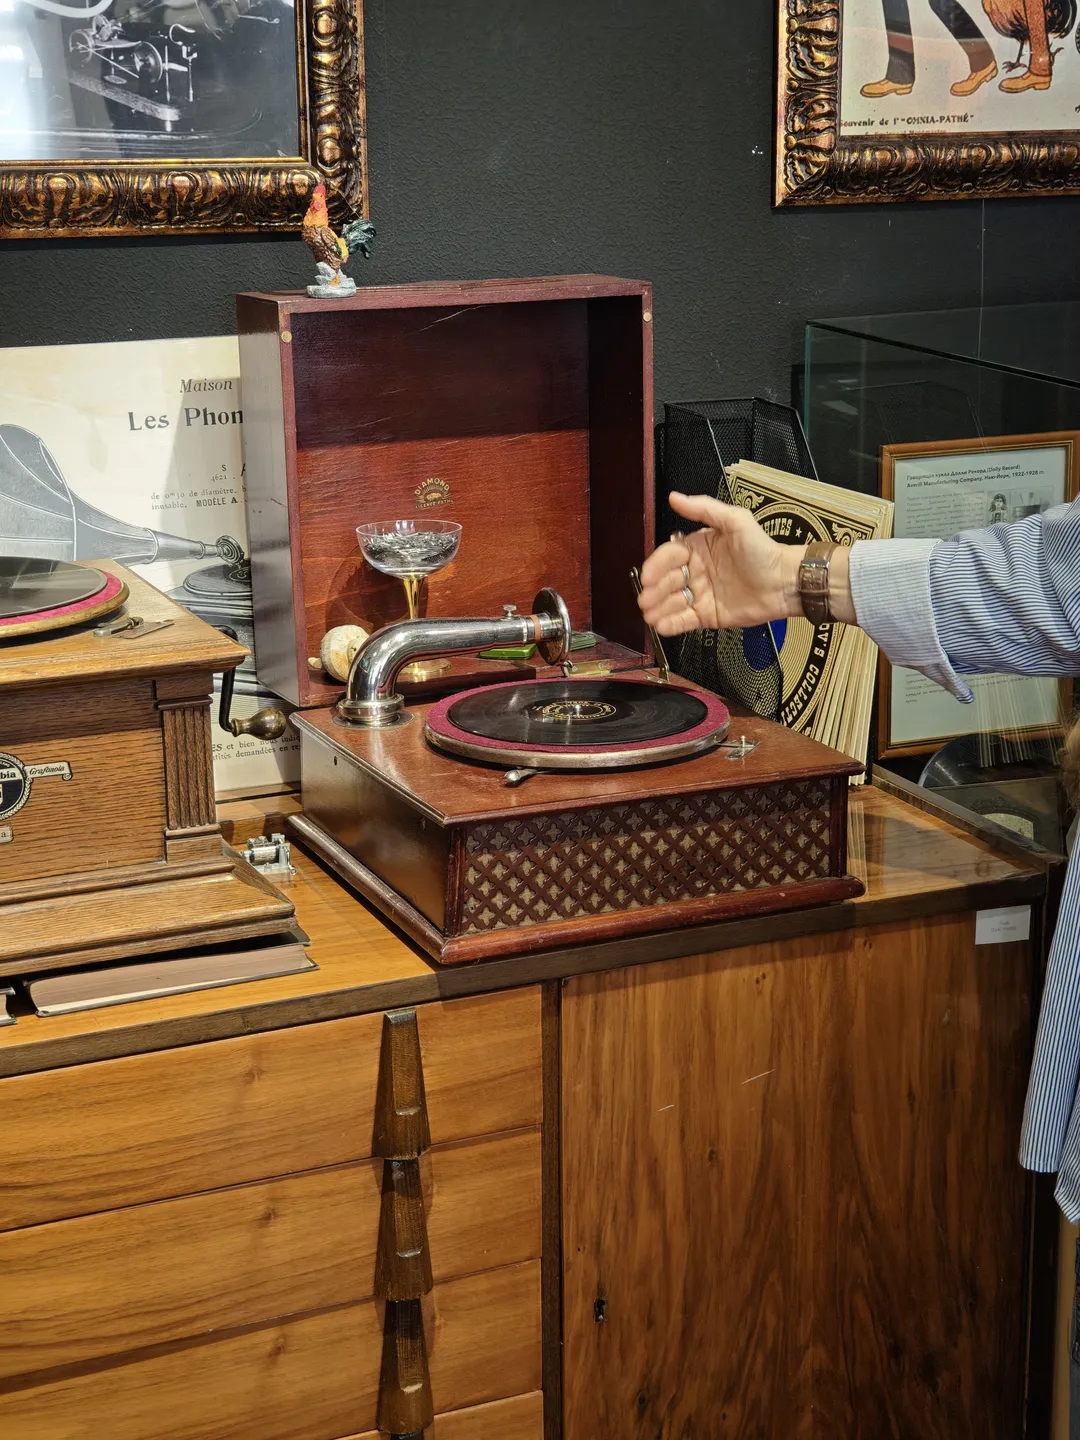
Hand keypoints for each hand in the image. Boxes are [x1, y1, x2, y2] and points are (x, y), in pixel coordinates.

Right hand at [639, 492, 804, 636]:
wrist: (785, 582)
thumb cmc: (763, 550)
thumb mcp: (736, 521)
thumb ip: (704, 508)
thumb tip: (675, 497)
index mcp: (698, 548)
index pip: (669, 556)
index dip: (656, 566)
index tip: (648, 576)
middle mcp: (695, 571)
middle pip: (667, 581)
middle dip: (654, 590)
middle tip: (645, 599)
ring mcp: (701, 594)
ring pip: (672, 602)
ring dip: (658, 609)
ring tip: (650, 615)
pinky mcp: (707, 615)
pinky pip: (684, 620)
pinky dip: (671, 624)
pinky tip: (661, 626)